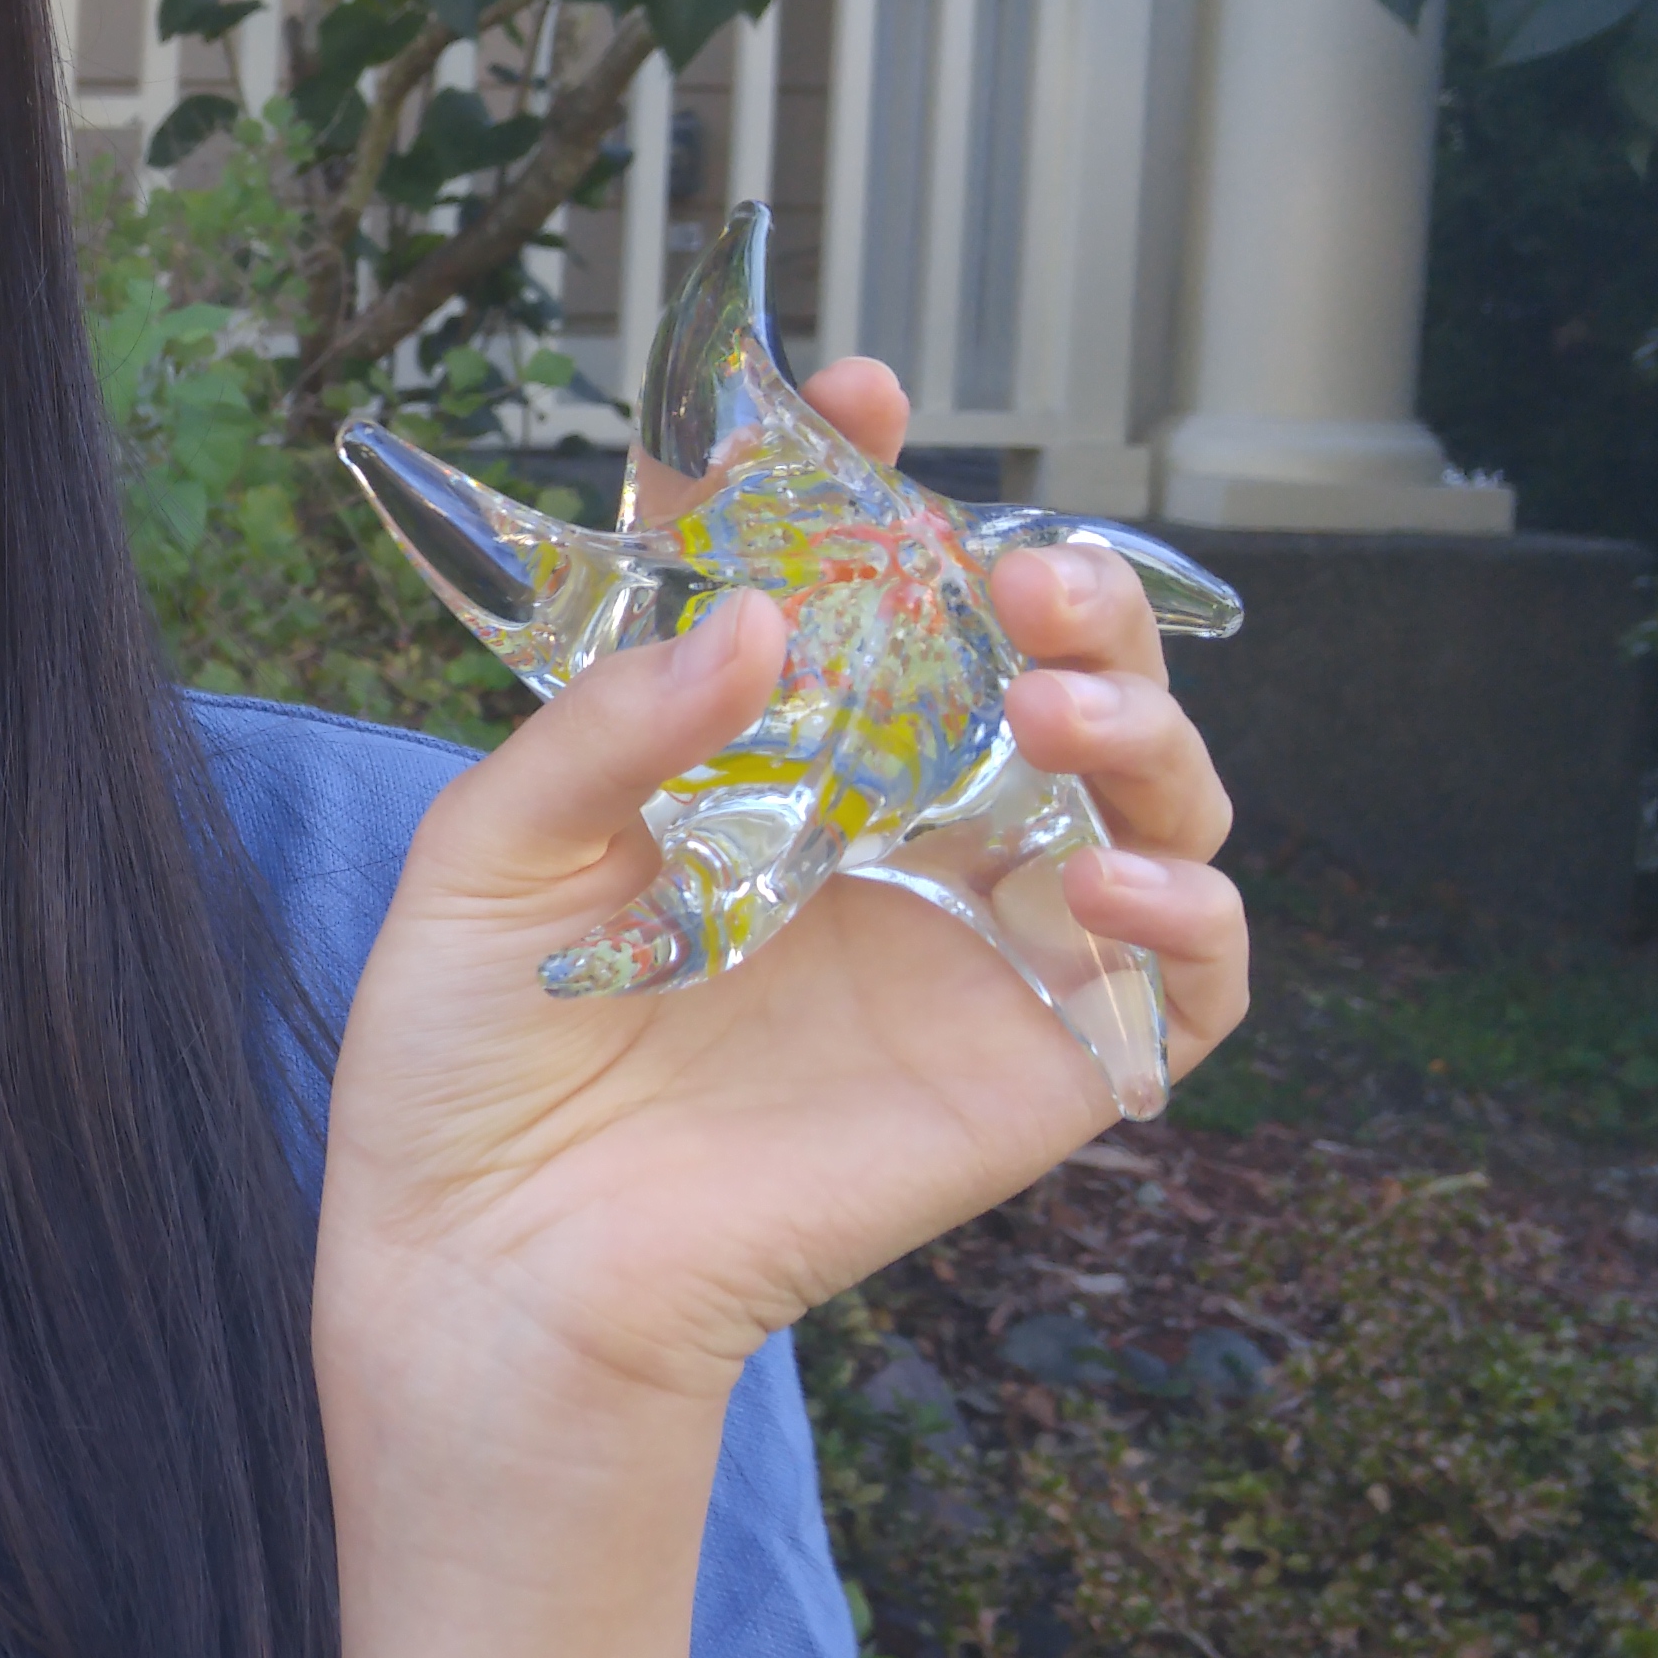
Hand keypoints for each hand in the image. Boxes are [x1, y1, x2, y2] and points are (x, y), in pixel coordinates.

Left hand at [315, 358, 1248, 1443]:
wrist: (485, 1262)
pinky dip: (1190, 911)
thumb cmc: (467, 1060)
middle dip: (1058, 589)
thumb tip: (762, 616)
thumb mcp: (487, 855)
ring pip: (1146, 794)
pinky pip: (1183, 978)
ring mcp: (975, 940)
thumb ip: (611, 725)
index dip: (866, 482)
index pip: (853, 585)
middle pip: (1039, 665)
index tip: (856, 395)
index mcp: (765, 755)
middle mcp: (890, 826)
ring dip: (1139, 725)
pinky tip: (1102, 876)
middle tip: (1011, 569)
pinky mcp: (1037, 1065)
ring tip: (1052, 711)